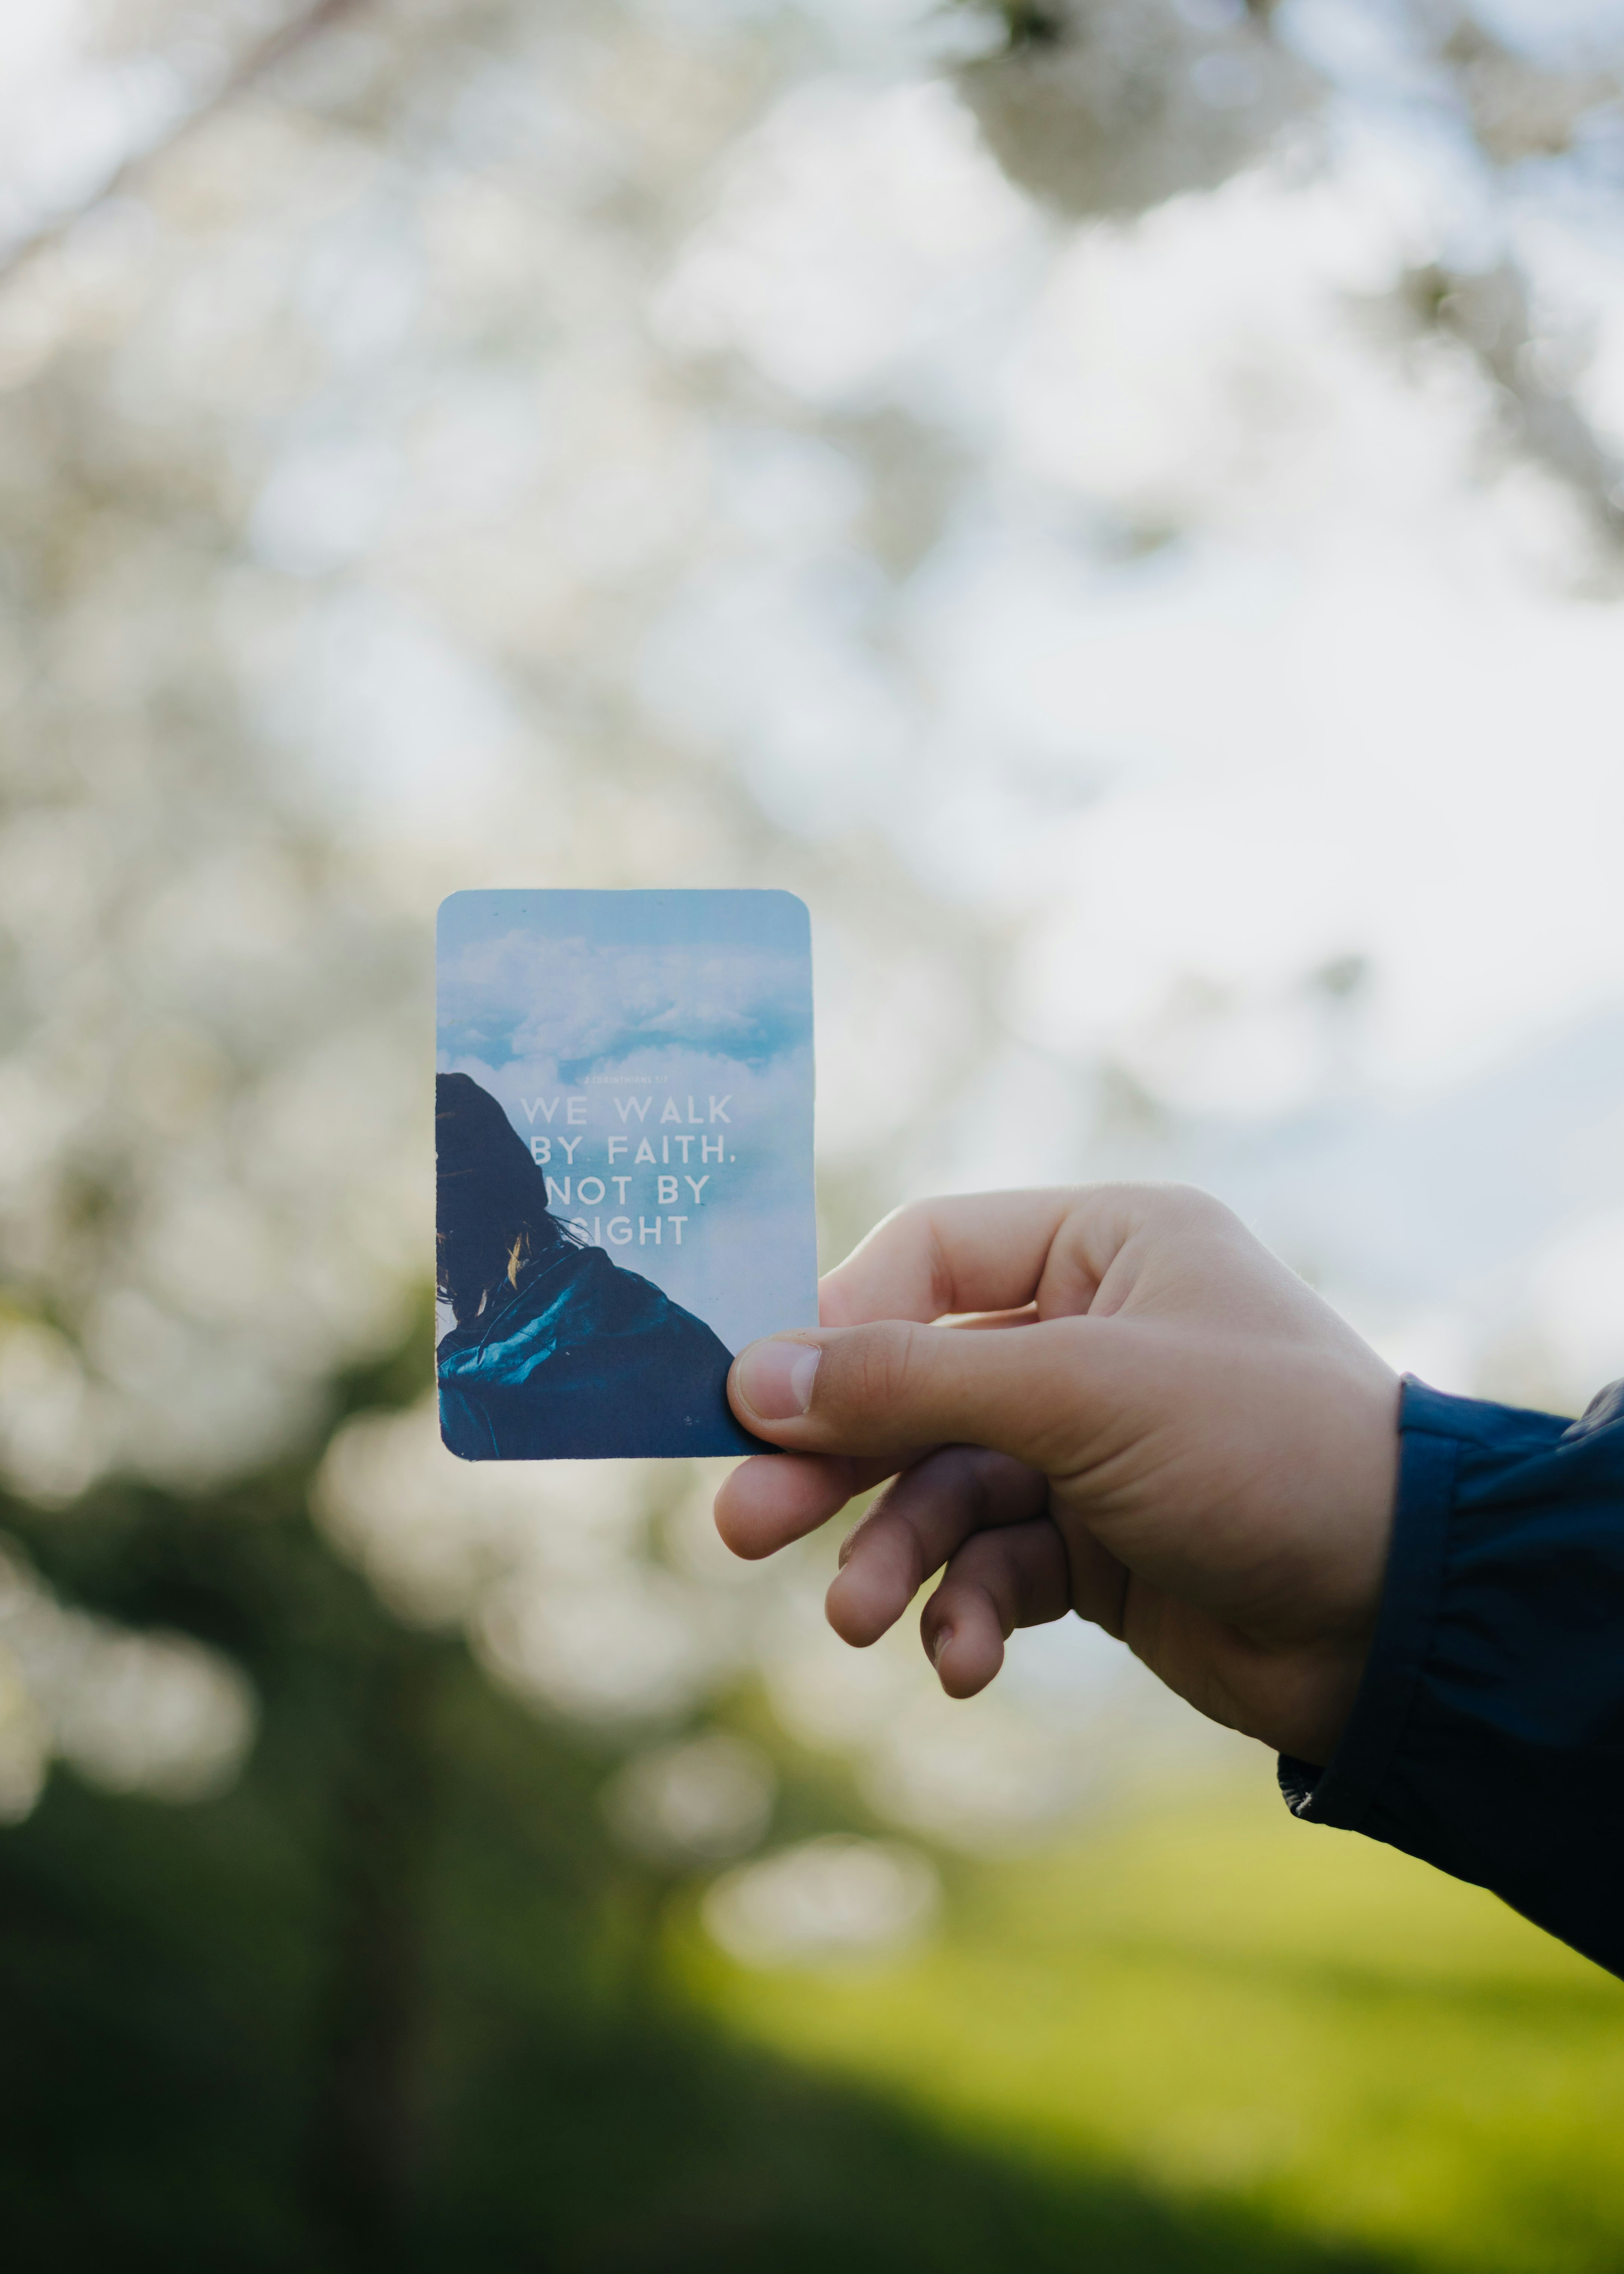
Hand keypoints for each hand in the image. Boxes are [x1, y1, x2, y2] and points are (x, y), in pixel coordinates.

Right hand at [714, 1187, 1400, 1766]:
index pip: (925, 1259)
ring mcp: (1095, 1444)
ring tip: (857, 1619)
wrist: (1402, 1612)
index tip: (758, 1402)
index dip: (836, 1326)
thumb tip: (752, 1377)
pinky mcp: (1102, 1545)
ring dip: (894, 1557)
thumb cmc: (1259, 1450)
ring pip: (946, 1490)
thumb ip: (910, 1386)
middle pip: (917, 1387)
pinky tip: (961, 1662)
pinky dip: (969, 1612)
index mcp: (1105, 1247)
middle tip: (744, 1528)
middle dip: (838, 1464)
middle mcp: (1094, 1333)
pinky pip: (998, 1566)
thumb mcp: (1077, 1394)